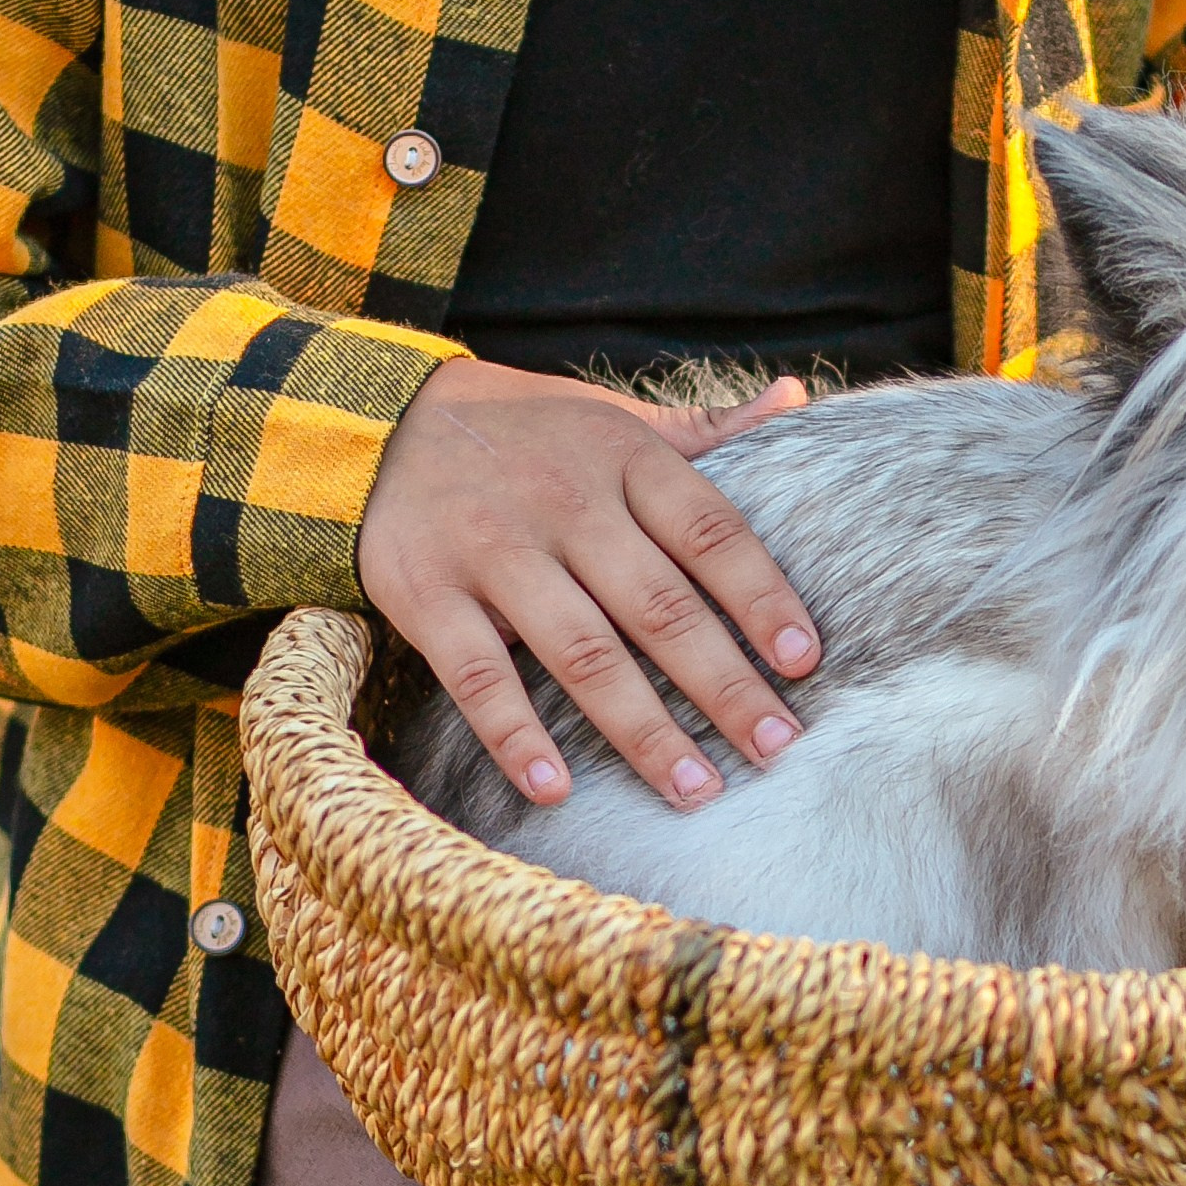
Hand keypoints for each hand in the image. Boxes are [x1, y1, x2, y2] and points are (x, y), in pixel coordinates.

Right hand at [357, 355, 817, 813]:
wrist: (381, 424)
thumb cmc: (527, 434)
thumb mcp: (613, 417)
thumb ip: (705, 427)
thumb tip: (797, 397)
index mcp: (622, 460)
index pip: (710, 533)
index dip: (761, 597)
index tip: (803, 661)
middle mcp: (565, 504)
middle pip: (658, 606)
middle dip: (722, 684)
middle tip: (776, 748)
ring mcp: (494, 551)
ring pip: (581, 652)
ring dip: (642, 727)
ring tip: (695, 788)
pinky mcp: (428, 594)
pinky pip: (477, 675)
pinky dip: (515, 734)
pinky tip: (556, 787)